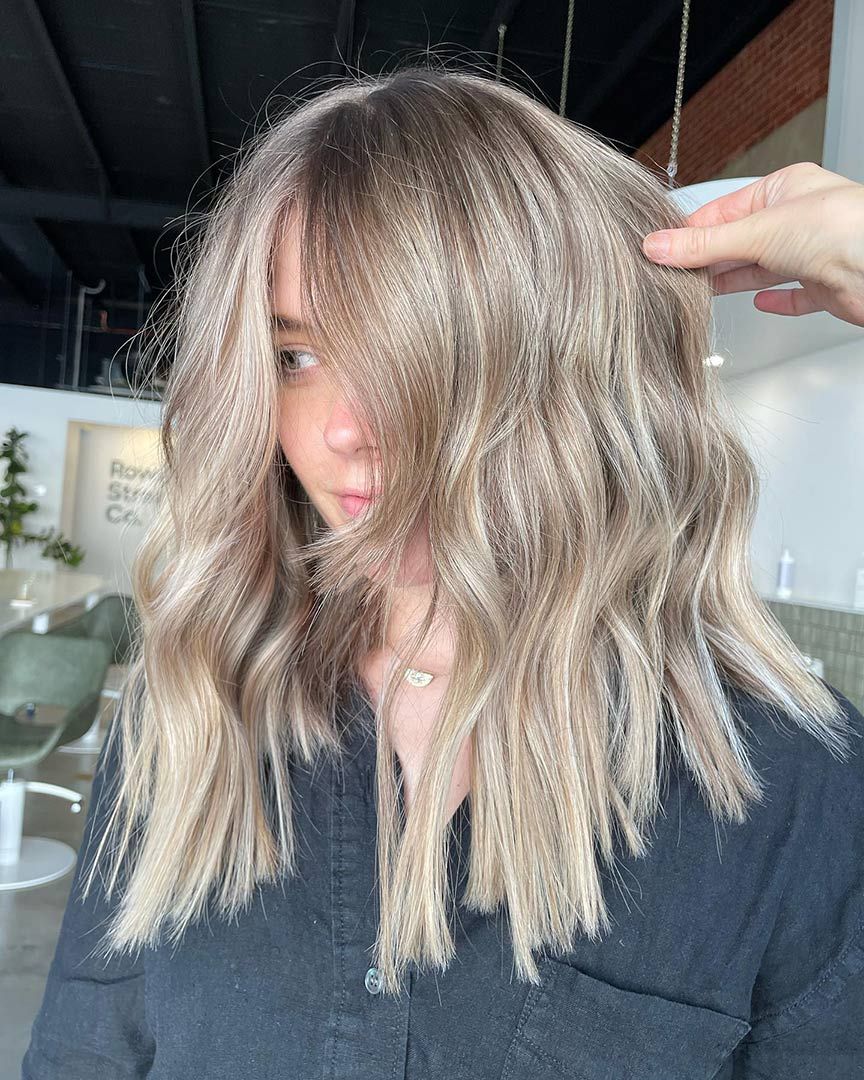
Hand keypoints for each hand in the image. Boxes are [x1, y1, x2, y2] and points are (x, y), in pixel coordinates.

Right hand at [641, 161, 863, 327]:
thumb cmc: (840, 229)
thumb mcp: (756, 232)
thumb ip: (703, 245)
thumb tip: (659, 245)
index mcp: (783, 189)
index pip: (724, 211)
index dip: (691, 231)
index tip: (662, 249)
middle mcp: (798, 218)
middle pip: (739, 241)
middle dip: (708, 259)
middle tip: (672, 274)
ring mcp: (811, 253)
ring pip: (761, 268)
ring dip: (732, 280)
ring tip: (698, 291)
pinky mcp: (824, 286)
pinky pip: (793, 294)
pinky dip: (774, 300)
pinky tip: (759, 302)